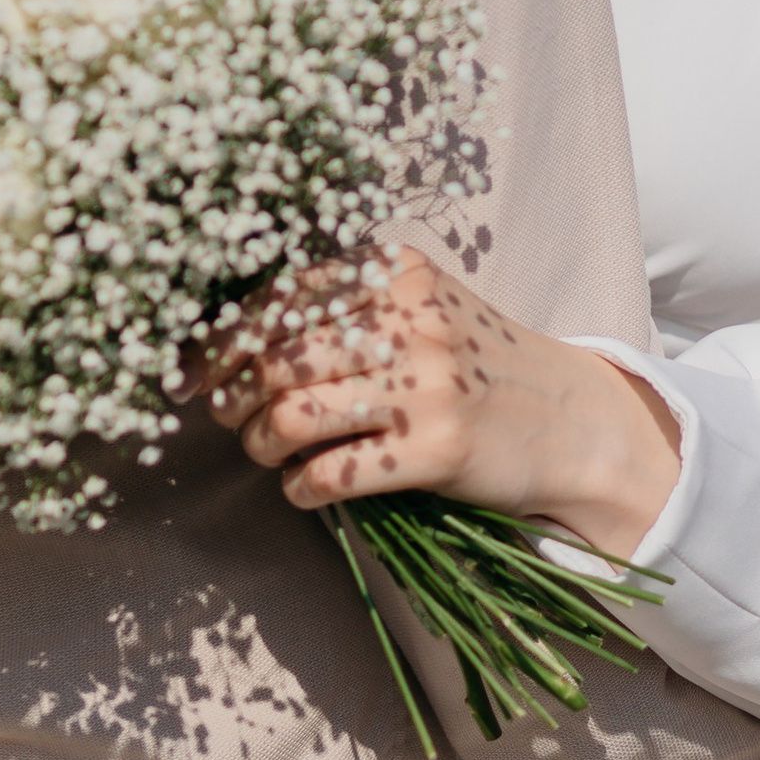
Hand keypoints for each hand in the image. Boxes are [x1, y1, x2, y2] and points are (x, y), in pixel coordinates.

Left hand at [200, 245, 680, 558]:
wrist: (568, 418)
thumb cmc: (474, 362)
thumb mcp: (421, 306)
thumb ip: (346, 302)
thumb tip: (231, 333)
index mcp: (396, 271)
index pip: (279, 296)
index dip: (220, 339)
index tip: (191, 372)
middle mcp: (411, 319)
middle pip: (274, 359)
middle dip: (232, 397)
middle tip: (230, 418)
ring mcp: (426, 386)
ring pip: (290, 416)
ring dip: (260, 444)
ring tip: (268, 452)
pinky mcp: (437, 450)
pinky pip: (331, 473)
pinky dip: (300, 487)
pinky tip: (305, 487)